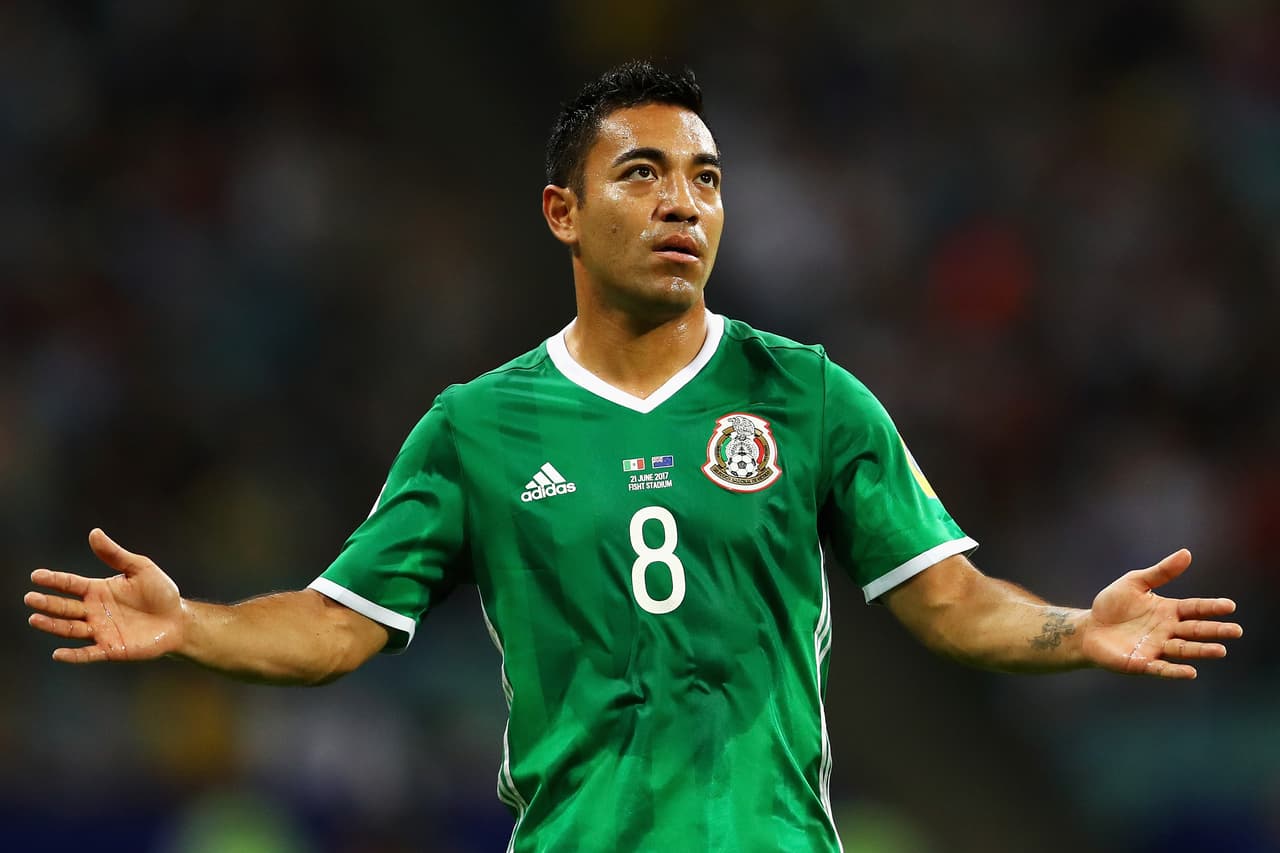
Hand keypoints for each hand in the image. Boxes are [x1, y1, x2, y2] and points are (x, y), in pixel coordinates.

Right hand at [25, 529, 184, 663]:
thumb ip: (116, 554)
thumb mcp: (140, 568)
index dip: (53, 580)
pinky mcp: (110, 649)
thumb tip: (94, 532)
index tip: (36, 576)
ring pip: (70, 629)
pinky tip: (58, 653)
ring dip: (52, 625)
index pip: (70, 584)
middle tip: (30, 598)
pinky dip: (73, 655)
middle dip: (47, 603)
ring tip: (35, 618)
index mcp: (98, 590)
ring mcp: (100, 631)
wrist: (179, 620)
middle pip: (65, 607)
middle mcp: (94, 611)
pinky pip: (88, 653)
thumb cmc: (160, 592)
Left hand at [1082, 549, 1241, 678]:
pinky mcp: (1142, 663)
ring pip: (1183, 649)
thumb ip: (1160, 572)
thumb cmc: (1112, 605)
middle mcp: (1167, 631)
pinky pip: (1162, 668)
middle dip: (1215, 631)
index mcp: (1168, 611)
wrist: (1088, 628)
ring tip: (1220, 650)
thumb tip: (1186, 553)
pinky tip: (1191, 672)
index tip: (1230, 606)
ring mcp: (1156, 648)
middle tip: (1236, 631)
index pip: (1194, 608)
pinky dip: (1176, 671)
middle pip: (1195, 630)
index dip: (1211, 607)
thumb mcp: (1135, 583)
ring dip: (1202, 650)